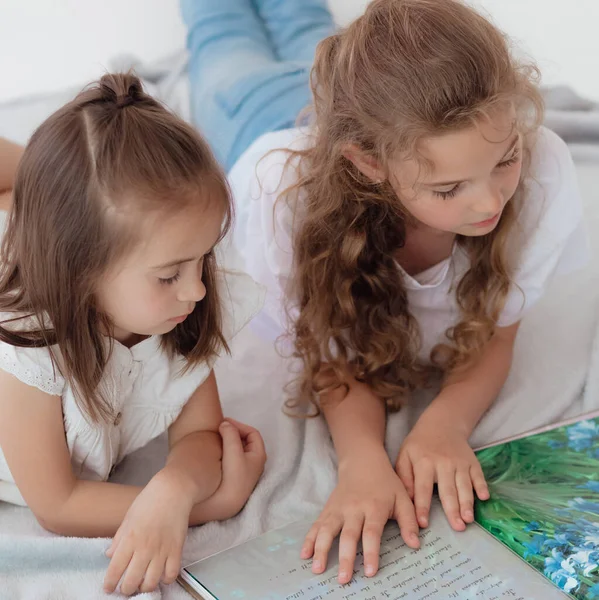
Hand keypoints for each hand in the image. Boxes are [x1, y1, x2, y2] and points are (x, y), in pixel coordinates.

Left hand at [103, 472, 191, 595]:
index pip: (115, 570)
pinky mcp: (177, 549)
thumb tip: (110, 555)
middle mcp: (145, 548)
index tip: (108, 588)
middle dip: (126, 590)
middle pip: (132, 581)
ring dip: (145, 587)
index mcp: (129, 539)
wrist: (173, 491)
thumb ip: (118, 539)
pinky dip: (165, 580)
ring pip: (152, 582)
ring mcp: (162, 550)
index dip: (110, 584)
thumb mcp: (128, 518)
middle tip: (125, 587)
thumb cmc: (149, 501)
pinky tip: (161, 575)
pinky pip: (171, 574)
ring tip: (142, 583)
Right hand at [211, 418, 266, 515]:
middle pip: (246, 441)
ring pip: (238, 450)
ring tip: (215, 438)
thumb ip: (231, 434)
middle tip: (219, 429)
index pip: (253, 433)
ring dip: (228, 442)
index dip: (239, 425)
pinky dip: (225, 451)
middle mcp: (254, 463)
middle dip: (233, 433)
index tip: (224, 422)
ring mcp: (244, 471)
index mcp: (259, 455)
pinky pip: (231, 458)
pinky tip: (214, 452)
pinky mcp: (234, 478)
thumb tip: (225, 424)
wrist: (224, 505)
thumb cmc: (233, 477)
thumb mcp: (234, 452)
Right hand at [302, 448, 419, 584]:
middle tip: (343, 578)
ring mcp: (338, 508)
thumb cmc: (385, 483)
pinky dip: (309, 539)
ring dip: (321, 549)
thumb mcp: (403, 497)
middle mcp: (354, 508)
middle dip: (344, 557)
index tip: (369, 571)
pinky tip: (305, 554)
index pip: (371, 532)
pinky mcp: (328, 509)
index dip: (370, 552)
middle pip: (348, 534)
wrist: (362, 462)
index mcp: (374, 506)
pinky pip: (317, 524)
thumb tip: (415, 544)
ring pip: (327, 529)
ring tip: (317, 568)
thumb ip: (409, 521)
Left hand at [396, 418, 488, 531]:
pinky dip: (482, 486)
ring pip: (464, 486)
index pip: (422, 488)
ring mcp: (460, 462)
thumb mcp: (405, 455)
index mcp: (424, 463)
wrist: (441, 424)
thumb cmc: (419, 445)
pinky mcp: (472, 462)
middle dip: (452, 510)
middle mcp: (443, 463)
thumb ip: (404, 477)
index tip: (423, 523)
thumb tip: (406, 498)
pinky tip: (484, 498)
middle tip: (457, 528)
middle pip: (447, 490)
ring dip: (467, 503)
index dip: (422, 506)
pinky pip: (478, 476)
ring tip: (468, 519)